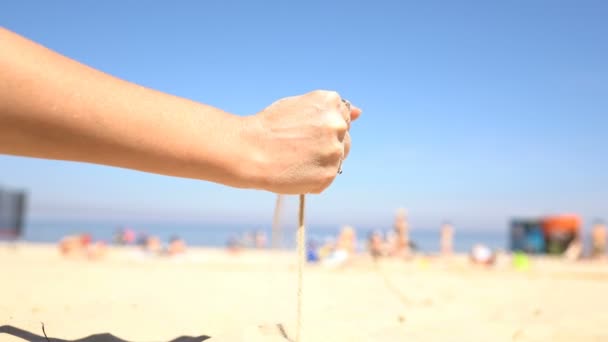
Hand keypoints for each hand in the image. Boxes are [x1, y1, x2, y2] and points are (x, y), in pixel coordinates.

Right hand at [242, 90, 361, 193]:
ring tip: (295, 159)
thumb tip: (359, 112)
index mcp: (331, 102)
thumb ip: (330, 109)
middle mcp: (338, 124)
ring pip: (338, 160)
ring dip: (321, 162)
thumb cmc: (269, 127)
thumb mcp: (299, 106)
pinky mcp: (329, 175)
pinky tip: (295, 170)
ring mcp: (334, 151)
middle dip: (326, 145)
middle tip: (299, 147)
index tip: (306, 132)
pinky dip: (313, 177)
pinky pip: (327, 178)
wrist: (248, 151)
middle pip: (345, 140)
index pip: (344, 117)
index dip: (322, 128)